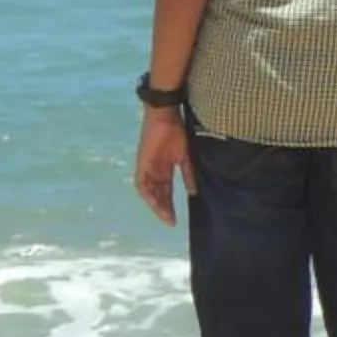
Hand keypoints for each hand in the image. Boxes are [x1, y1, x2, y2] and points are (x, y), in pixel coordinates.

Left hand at [134, 107, 193, 224]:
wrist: (166, 115)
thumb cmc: (177, 131)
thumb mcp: (186, 156)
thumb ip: (189, 174)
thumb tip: (194, 192)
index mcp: (165, 168)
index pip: (166, 190)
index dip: (170, 204)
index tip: (176, 219)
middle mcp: (154, 170)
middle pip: (157, 194)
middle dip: (164, 208)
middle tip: (171, 221)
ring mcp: (147, 167)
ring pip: (149, 192)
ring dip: (156, 204)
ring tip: (164, 215)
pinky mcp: (142, 163)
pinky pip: (142, 184)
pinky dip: (148, 194)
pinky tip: (154, 202)